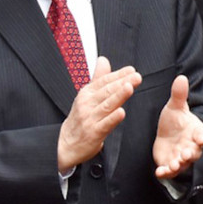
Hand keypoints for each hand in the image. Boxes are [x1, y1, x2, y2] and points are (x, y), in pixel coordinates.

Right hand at [58, 57, 140, 172]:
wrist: (66, 144)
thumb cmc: (80, 118)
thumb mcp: (86, 96)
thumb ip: (98, 78)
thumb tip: (103, 60)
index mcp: (86, 93)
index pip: (104, 81)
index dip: (118, 75)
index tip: (131, 70)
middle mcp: (87, 104)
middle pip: (106, 91)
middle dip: (122, 82)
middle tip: (136, 76)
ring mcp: (89, 119)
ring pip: (106, 105)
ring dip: (118, 96)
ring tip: (129, 87)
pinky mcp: (93, 134)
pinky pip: (105, 125)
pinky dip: (113, 118)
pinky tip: (121, 112)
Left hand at [152, 74, 202, 179]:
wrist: (166, 134)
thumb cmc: (175, 120)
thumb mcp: (175, 107)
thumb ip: (179, 95)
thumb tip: (181, 77)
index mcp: (196, 132)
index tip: (202, 138)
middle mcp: (192, 147)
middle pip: (195, 152)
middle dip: (191, 153)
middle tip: (186, 153)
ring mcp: (181, 157)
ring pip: (183, 164)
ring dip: (179, 165)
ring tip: (174, 164)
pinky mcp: (170, 165)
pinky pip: (169, 171)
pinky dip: (166, 173)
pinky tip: (159, 172)